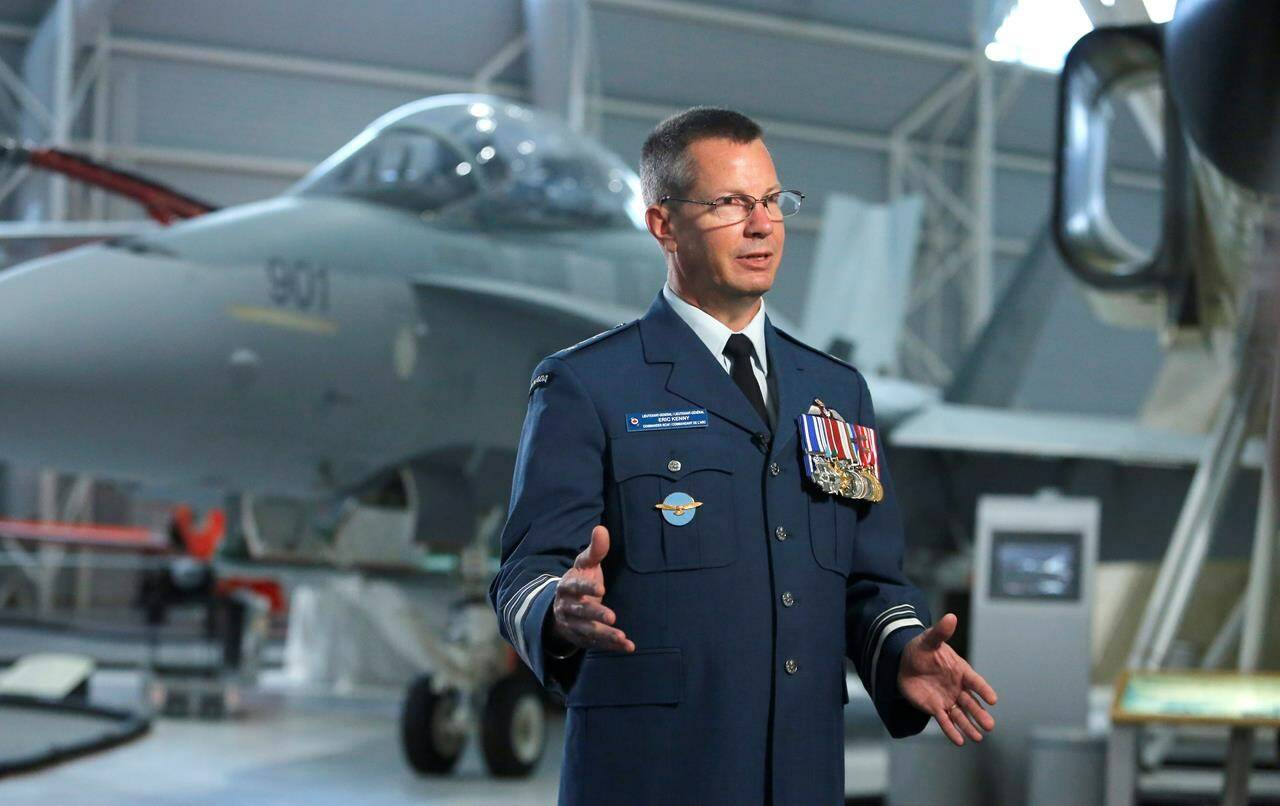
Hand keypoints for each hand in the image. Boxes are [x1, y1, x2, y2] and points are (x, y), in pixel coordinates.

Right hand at [551, 525, 634, 652]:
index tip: (601, 589)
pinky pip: (597, 643)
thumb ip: (595, 550)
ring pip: (587, 631)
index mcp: (567, 586)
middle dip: (595, 614)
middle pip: (580, 612)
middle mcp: (567, 607)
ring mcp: (573, 625)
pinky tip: (628, 646)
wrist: (562, 609)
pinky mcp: (583, 639)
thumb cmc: (580, 581)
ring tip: (621, 636)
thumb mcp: (585, 565)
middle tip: (612, 616)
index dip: (586, 588)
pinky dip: (611, 646)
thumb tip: (601, 529)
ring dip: (604, 634)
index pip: (575, 587)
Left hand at [897, 613, 996, 745]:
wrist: (903, 661)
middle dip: (980, 714)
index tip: (993, 700)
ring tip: (978, 738)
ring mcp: (947, 698)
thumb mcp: (929, 640)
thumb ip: (941, 632)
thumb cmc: (921, 649)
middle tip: (990, 726)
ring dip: (969, 726)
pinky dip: (951, 731)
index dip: (983, 690)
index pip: (975, 681)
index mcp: (960, 670)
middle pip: (971, 703)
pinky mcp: (935, 708)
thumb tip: (951, 617)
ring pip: (961, 715)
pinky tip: (959, 741)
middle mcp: (957, 687)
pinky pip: (945, 721)